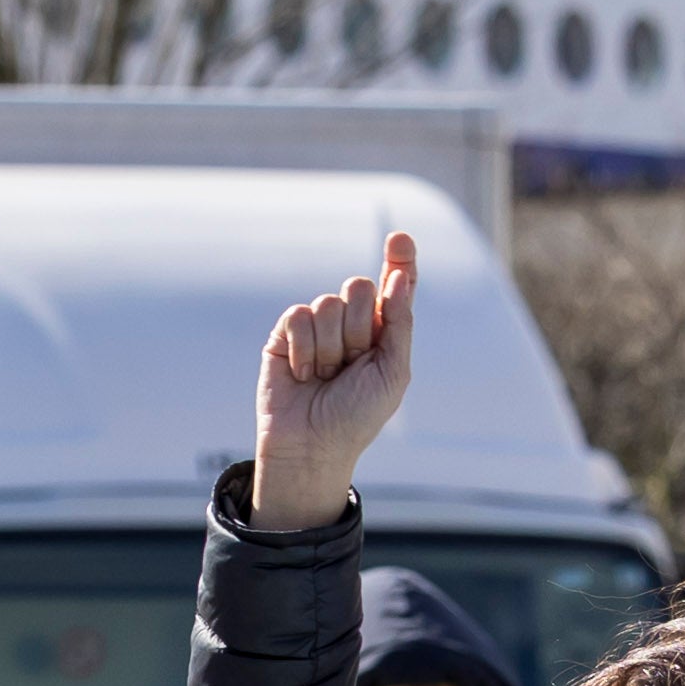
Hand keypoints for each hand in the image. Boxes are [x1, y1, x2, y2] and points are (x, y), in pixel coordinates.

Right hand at [250, 228, 419, 531]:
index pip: (393, 283)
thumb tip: (399, 277)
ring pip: (328, 302)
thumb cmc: (358, 417)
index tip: (399, 239)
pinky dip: (303, 348)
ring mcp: (317, 328)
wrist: (312, 447)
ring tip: (324, 377)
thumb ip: (399, 322)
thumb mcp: (393, 372)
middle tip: (351, 364)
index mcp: (382, 330)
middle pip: (358, 287)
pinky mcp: (285, 336)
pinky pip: (298, 316)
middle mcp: (350, 324)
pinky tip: (301, 373)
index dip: (399, 258)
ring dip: (329, 347)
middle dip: (358, 327)